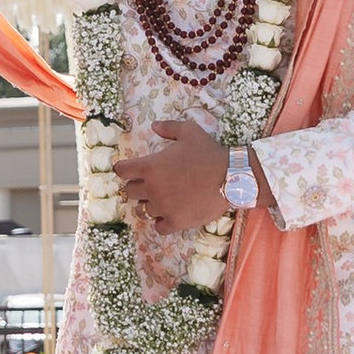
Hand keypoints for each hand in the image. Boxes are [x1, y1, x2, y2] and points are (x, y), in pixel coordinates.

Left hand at [112, 119, 229, 232]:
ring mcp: (163, 207)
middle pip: (129, 192)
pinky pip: (158, 227)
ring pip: (142, 211)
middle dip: (136, 186)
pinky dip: (161, 222)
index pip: (121, 171)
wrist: (232, 177)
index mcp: (150, 167)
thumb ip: (169, 128)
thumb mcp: (189, 132)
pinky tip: (169, 215)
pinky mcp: (176, 222)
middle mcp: (152, 189)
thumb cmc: (209, 153)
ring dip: (148, 205)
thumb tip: (154, 126)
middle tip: (149, 184)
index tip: (132, 169)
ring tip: (160, 200)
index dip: (125, 169)